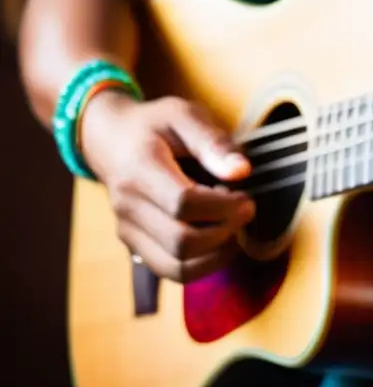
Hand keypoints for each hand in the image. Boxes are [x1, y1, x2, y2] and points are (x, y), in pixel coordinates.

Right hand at [79, 90, 254, 282]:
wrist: (110, 140)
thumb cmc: (155, 125)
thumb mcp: (184, 115)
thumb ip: (213, 141)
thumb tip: (242, 172)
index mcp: (140, 169)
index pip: (183, 203)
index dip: (224, 206)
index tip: (247, 198)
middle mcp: (128, 206)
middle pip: (181, 241)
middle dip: (225, 231)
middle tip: (244, 210)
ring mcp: (128, 231)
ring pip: (177, 267)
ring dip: (218, 254)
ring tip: (232, 227)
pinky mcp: (135, 246)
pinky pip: (171, 271)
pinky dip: (204, 265)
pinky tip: (220, 240)